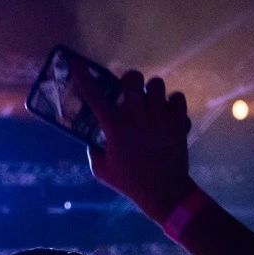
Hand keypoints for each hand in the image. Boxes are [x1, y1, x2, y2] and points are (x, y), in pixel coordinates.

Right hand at [68, 58, 195, 221]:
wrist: (164, 192)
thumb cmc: (129, 182)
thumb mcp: (102, 170)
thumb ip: (94, 152)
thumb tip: (94, 142)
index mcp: (113, 124)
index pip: (93, 93)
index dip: (82, 75)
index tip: (76, 62)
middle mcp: (135, 113)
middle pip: (133, 77)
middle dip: (131, 82)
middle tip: (131, 94)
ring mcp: (158, 115)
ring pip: (157, 84)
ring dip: (153, 92)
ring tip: (152, 105)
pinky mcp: (177, 121)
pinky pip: (178, 97)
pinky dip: (173, 103)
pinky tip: (169, 113)